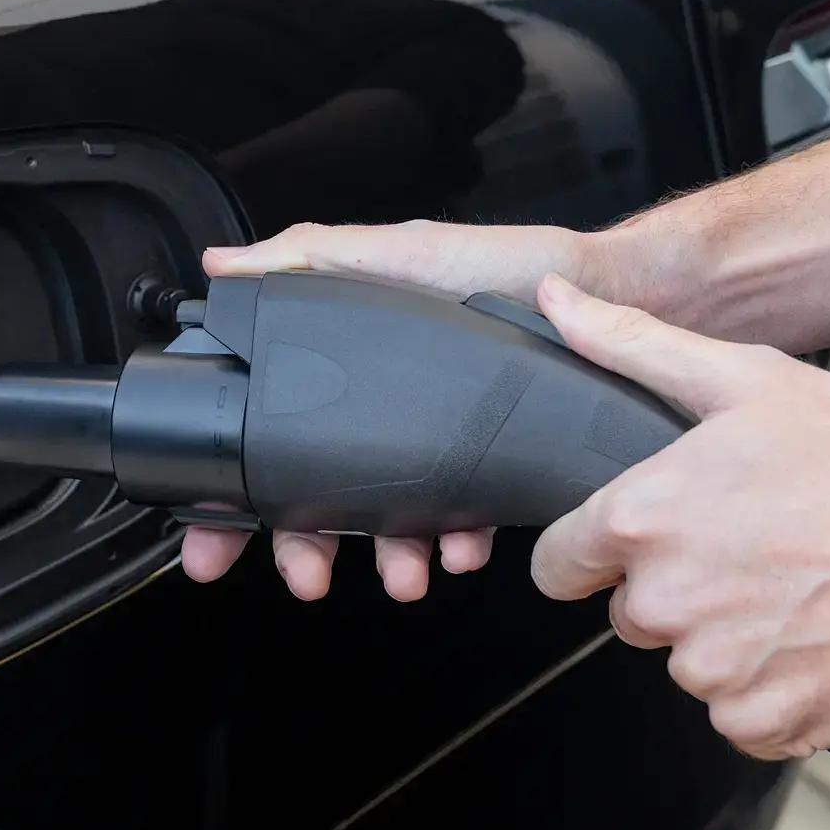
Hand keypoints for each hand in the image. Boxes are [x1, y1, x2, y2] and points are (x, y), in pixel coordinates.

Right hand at [183, 219, 647, 600]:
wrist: (619, 300)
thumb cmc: (510, 266)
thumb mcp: (402, 253)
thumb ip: (312, 258)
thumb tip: (224, 264)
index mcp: (347, 361)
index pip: (266, 432)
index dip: (232, 490)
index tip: (210, 538)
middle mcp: (383, 408)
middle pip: (315, 496)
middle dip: (304, 546)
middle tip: (305, 576)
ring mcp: (431, 443)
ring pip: (385, 524)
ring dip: (388, 557)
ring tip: (404, 574)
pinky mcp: (483, 468)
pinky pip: (457, 524)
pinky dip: (456, 542)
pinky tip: (464, 546)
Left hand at [528, 275, 829, 758]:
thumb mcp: (748, 379)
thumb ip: (634, 347)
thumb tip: (559, 304)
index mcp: (643, 520)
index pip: (556, 563)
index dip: (594, 551)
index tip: (641, 542)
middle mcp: (664, 602)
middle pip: (632, 613)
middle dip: (678, 587)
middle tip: (754, 549)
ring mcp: (712, 670)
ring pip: (689, 662)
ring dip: (729, 638)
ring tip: (798, 588)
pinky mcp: (761, 720)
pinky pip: (738, 713)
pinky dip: (771, 686)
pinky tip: (817, 637)